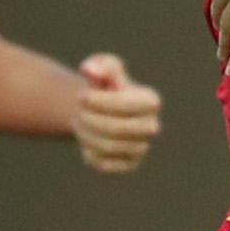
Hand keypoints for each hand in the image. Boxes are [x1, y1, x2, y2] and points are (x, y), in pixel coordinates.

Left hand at [71, 53, 160, 173]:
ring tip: (77, 123)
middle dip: (90, 120)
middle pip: (117, 128)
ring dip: (86, 135)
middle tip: (78, 113)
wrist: (102, 112)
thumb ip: (98, 65)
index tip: (80, 97)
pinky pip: (104, 164)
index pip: (125, 105)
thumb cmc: (104, 86)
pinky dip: (88, 152)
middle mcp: (152, 127)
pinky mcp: (129, 165)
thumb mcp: (103, 68)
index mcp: (150, 101)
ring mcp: (142, 148)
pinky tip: (86, 140)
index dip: (98, 102)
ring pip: (108, 147)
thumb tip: (89, 69)